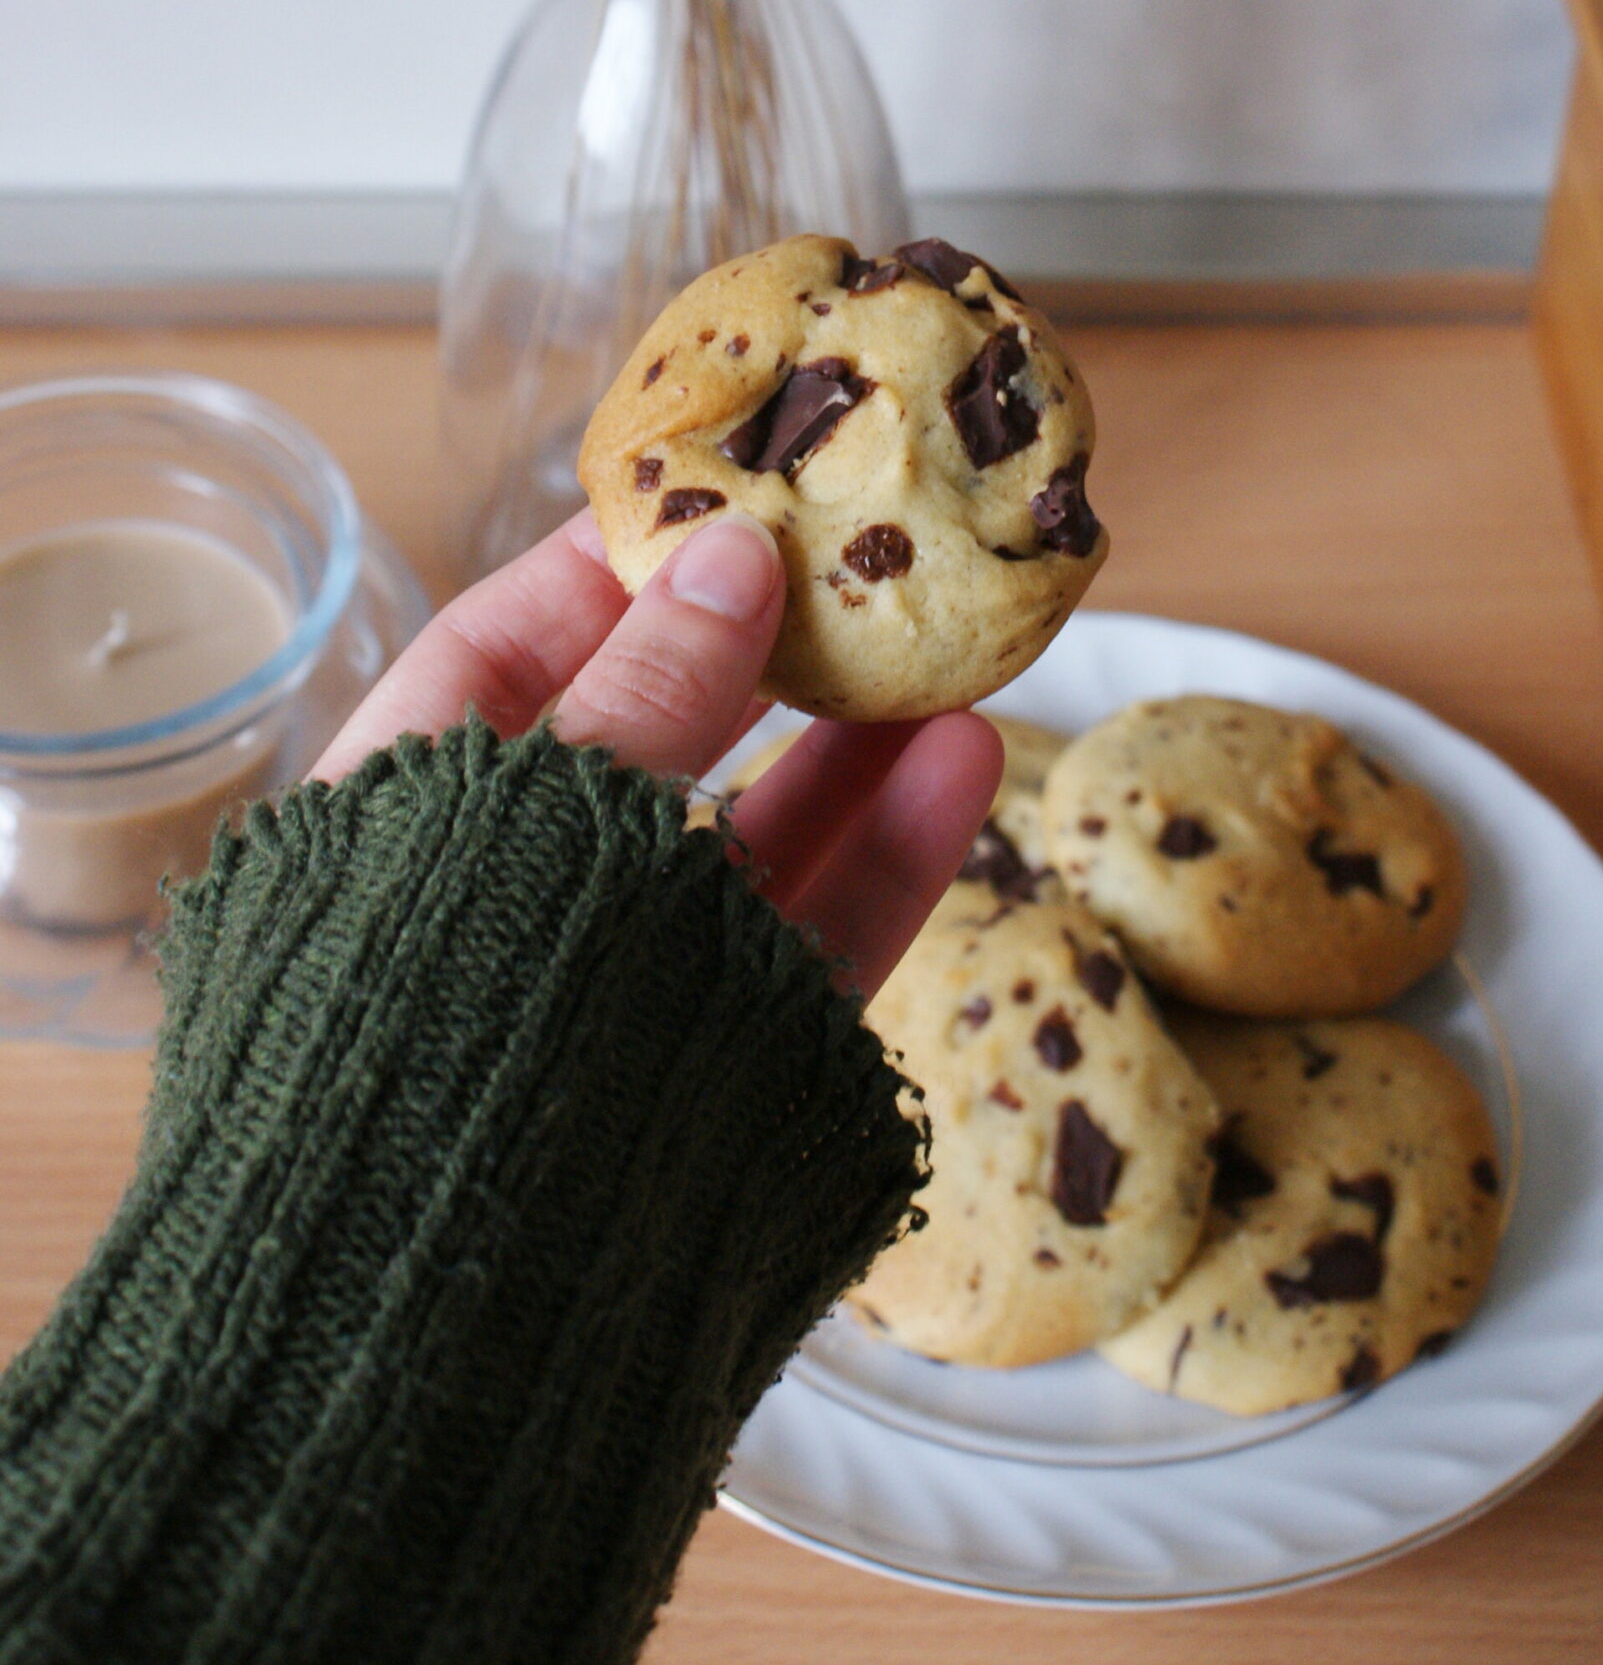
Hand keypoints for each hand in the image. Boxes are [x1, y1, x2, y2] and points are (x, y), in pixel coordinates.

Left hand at [310, 507, 1001, 998]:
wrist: (463, 1351)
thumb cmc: (454, 1036)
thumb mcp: (541, 825)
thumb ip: (648, 693)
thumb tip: (734, 550)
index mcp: (399, 830)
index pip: (494, 657)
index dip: (602, 568)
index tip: (711, 489)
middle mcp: (508, 904)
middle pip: (646, 740)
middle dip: (751, 644)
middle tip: (854, 547)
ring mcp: (621, 990)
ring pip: (749, 837)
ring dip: (847, 737)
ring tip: (941, 640)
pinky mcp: (721, 1067)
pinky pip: (809, 936)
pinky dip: (885, 850)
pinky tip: (966, 762)